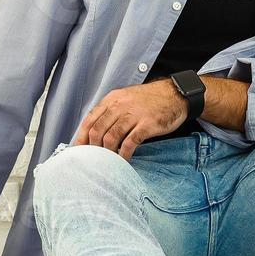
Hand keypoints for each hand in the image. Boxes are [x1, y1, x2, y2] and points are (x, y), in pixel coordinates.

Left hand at [73, 81, 187, 159]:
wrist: (175, 94)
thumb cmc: (149, 99)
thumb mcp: (125, 98)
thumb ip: (110, 111)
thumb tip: (95, 131)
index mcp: (112, 99)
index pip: (89, 120)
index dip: (82, 137)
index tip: (79, 150)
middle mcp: (120, 106)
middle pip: (98, 130)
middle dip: (93, 148)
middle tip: (95, 159)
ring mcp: (134, 115)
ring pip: (111, 137)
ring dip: (107, 153)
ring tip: (108, 161)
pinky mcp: (147, 125)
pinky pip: (130, 143)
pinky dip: (124, 154)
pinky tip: (124, 160)